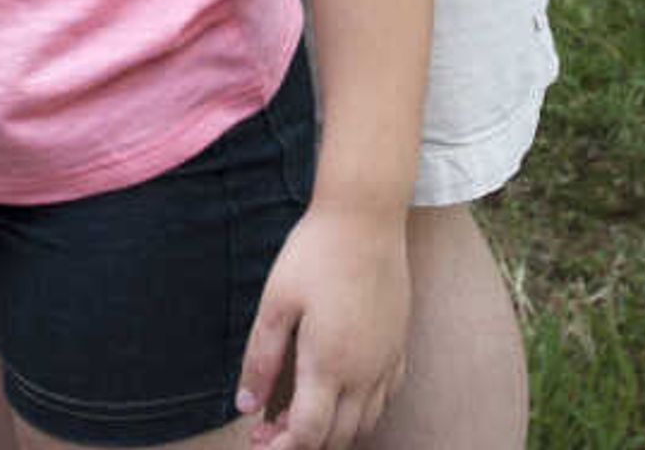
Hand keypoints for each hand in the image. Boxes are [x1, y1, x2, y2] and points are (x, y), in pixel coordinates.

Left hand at [235, 201, 408, 448]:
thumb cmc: (316, 254)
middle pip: (337, 437)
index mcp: (329, 364)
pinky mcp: (399, 346)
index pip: (308, 434)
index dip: (280, 449)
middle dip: (302, 444)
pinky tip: (340, 397)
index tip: (258, 444)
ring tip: (300, 416)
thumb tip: (245, 404)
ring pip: (365, 423)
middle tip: (269, 432)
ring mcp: (387, 361)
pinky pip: (386, 399)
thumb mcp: (276, 303)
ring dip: (333, 433)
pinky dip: (362, 413)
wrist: (366, 217)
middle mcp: (364, 372)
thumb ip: (260, 358)